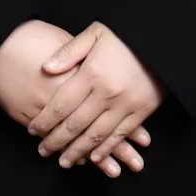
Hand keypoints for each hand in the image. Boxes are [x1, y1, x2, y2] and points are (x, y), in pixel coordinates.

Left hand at [26, 20, 165, 172]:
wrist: (162, 40)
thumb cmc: (125, 34)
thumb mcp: (95, 33)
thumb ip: (69, 51)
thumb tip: (45, 68)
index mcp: (92, 73)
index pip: (61, 104)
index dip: (45, 120)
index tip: (32, 130)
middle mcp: (107, 93)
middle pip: (75, 125)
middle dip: (55, 141)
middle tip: (42, 150)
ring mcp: (125, 105)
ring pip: (95, 136)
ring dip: (77, 152)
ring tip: (63, 161)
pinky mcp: (141, 111)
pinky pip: (119, 136)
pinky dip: (105, 150)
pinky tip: (93, 158)